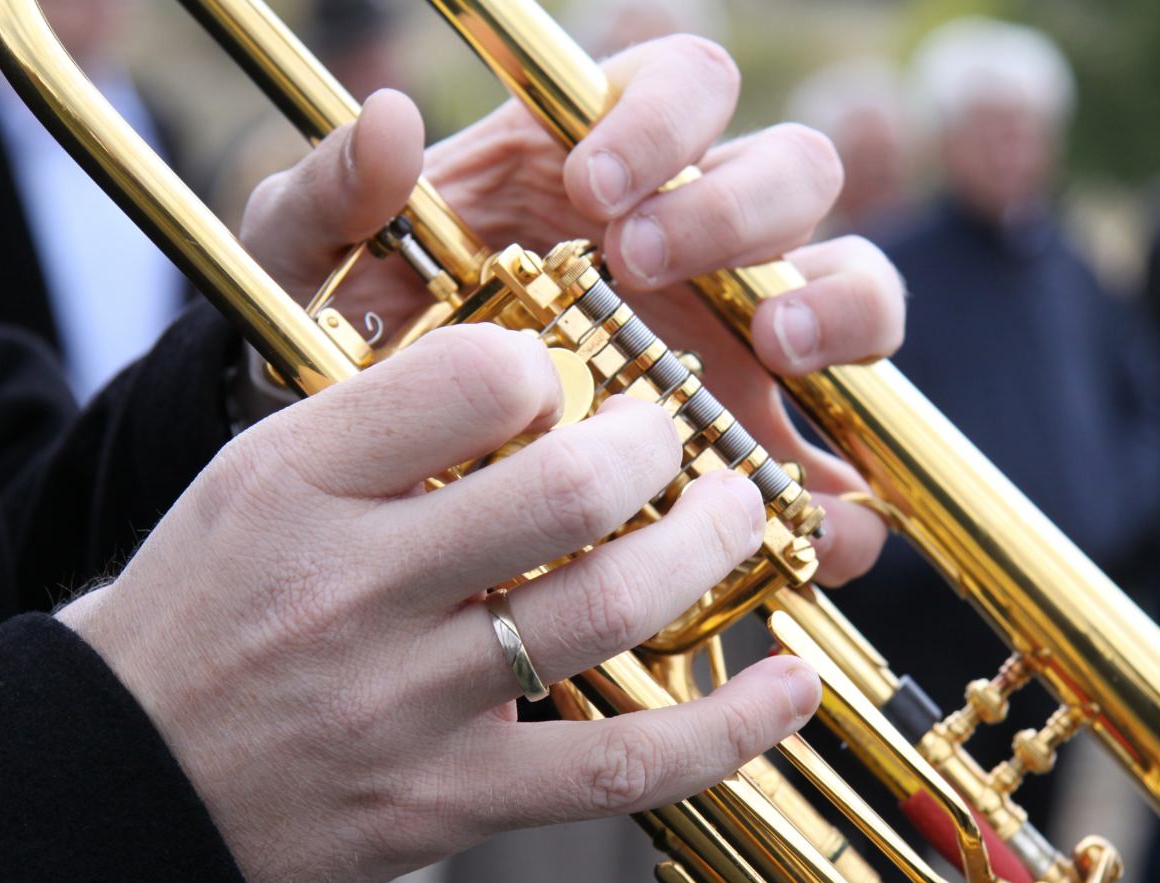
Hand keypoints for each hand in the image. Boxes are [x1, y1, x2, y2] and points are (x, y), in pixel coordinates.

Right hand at [57, 326, 823, 882]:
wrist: (114, 788)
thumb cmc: (197, 619)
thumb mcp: (250, 484)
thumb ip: (378, 427)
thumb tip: (529, 381)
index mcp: (296, 481)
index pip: (471, 376)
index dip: (550, 363)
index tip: (566, 381)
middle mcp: (352, 584)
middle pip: (568, 486)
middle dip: (656, 445)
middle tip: (675, 437)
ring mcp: (407, 701)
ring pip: (609, 609)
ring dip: (706, 548)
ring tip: (734, 513)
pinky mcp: (450, 801)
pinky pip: (620, 765)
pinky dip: (727, 728)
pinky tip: (786, 685)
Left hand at [238, 36, 903, 584]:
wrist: (363, 493)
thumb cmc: (347, 349)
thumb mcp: (305, 274)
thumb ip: (326, 197)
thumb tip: (390, 117)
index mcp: (597, 167)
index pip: (684, 85)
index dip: (665, 118)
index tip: (593, 187)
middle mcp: (691, 243)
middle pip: (795, 171)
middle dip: (742, 208)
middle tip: (650, 266)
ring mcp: (737, 345)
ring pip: (854, 285)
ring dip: (841, 305)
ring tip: (777, 351)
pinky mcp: (751, 447)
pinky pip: (842, 459)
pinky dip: (850, 490)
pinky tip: (818, 520)